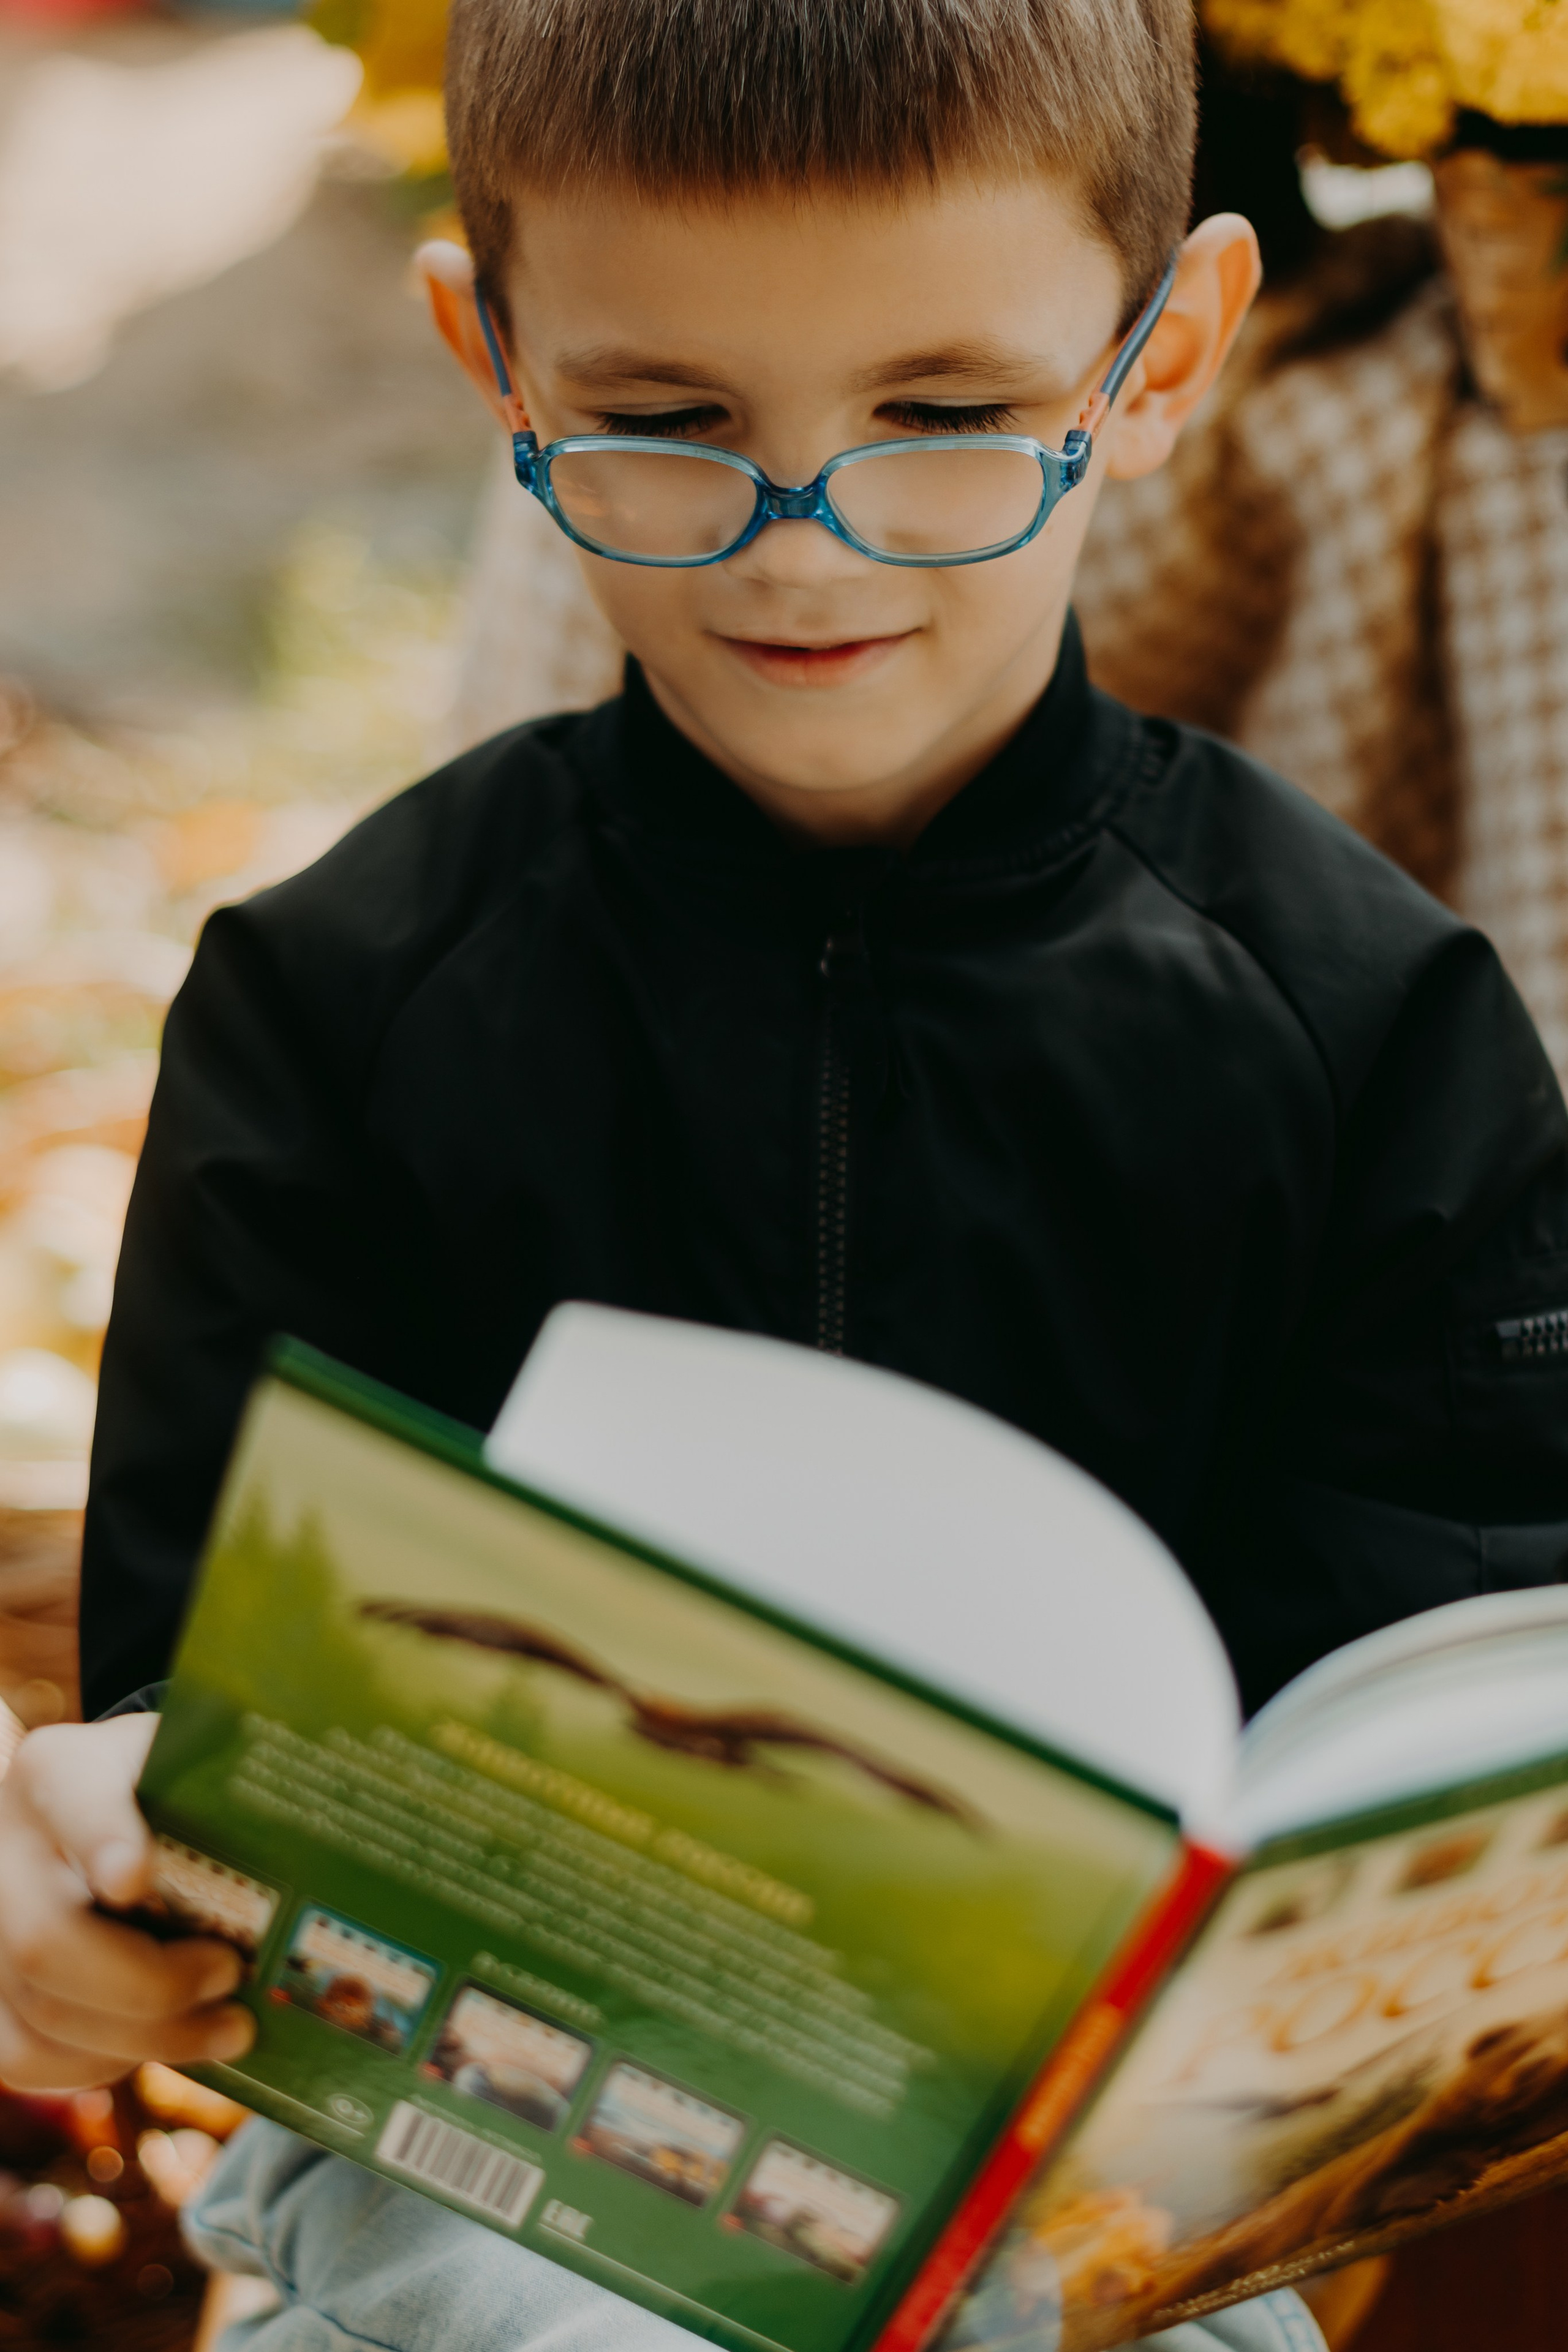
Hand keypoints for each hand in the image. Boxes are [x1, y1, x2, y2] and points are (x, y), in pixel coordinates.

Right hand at [0, 1715, 255, 2090]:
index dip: (102, 1839)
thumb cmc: (172, 1792)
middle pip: (44, 1938)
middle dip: (148, 1983)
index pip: (74, 1800)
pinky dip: (100, 2062)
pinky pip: (24, 2054)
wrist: (105, 1815)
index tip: (138, 1875)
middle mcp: (5, 1846)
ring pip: (39, 2009)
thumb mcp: (197, 1766)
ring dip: (144, 2036)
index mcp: (60, 1773)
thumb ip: (233, 1794)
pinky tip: (163, 2044)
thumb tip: (339, 1828)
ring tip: (229, 2028)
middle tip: (230, 1977)